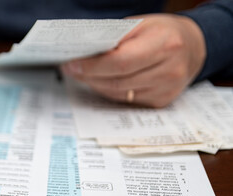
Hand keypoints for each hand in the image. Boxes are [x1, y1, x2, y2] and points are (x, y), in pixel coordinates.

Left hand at [60, 14, 205, 107]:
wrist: (193, 47)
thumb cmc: (162, 32)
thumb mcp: (141, 24)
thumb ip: (116, 38)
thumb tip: (84, 52)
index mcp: (165, 44)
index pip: (121, 62)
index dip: (92, 66)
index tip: (72, 65)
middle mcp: (170, 70)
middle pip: (118, 81)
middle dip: (89, 76)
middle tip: (71, 70)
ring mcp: (167, 89)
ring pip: (119, 94)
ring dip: (96, 85)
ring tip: (82, 74)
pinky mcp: (162, 102)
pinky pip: (127, 100)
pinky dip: (110, 91)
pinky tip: (100, 81)